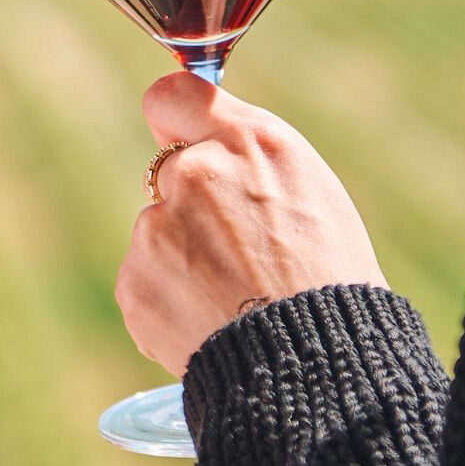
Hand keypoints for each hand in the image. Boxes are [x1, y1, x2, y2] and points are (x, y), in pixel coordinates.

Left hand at [114, 73, 384, 375]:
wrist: (316, 368)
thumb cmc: (330, 278)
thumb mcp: (311, 188)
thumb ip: (246, 150)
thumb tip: (200, 140)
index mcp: (250, 141)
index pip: (173, 97)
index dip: (178, 123)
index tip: (186, 141)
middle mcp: (196, 174)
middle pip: (171, 175)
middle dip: (195, 206)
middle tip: (243, 252)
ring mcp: (157, 230)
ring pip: (160, 234)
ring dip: (185, 259)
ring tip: (238, 296)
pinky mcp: (134, 284)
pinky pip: (146, 283)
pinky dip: (171, 302)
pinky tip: (213, 321)